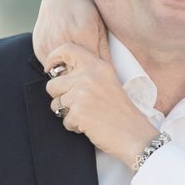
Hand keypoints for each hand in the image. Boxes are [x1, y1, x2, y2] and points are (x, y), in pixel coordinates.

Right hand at [32, 0, 105, 69]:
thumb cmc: (86, 11)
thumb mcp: (100, 27)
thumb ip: (105, 51)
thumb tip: (112, 75)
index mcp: (83, 33)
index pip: (90, 67)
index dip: (95, 74)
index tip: (98, 75)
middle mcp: (63, 38)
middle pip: (75, 72)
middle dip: (81, 75)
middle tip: (87, 74)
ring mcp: (49, 42)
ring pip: (60, 72)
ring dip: (68, 72)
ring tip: (75, 65)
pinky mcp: (39, 47)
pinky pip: (49, 66)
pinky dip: (57, 66)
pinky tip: (63, 56)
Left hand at [44, 42, 158, 166]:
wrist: (135, 135)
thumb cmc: (121, 112)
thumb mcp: (107, 82)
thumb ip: (86, 73)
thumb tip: (57, 71)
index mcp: (97, 66)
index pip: (66, 50)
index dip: (53, 58)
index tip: (50, 69)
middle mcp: (88, 76)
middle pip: (52, 84)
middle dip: (60, 98)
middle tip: (78, 105)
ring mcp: (82, 94)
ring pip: (55, 104)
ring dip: (67, 113)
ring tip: (87, 116)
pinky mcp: (78, 112)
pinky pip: (63, 120)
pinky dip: (74, 126)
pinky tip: (90, 126)